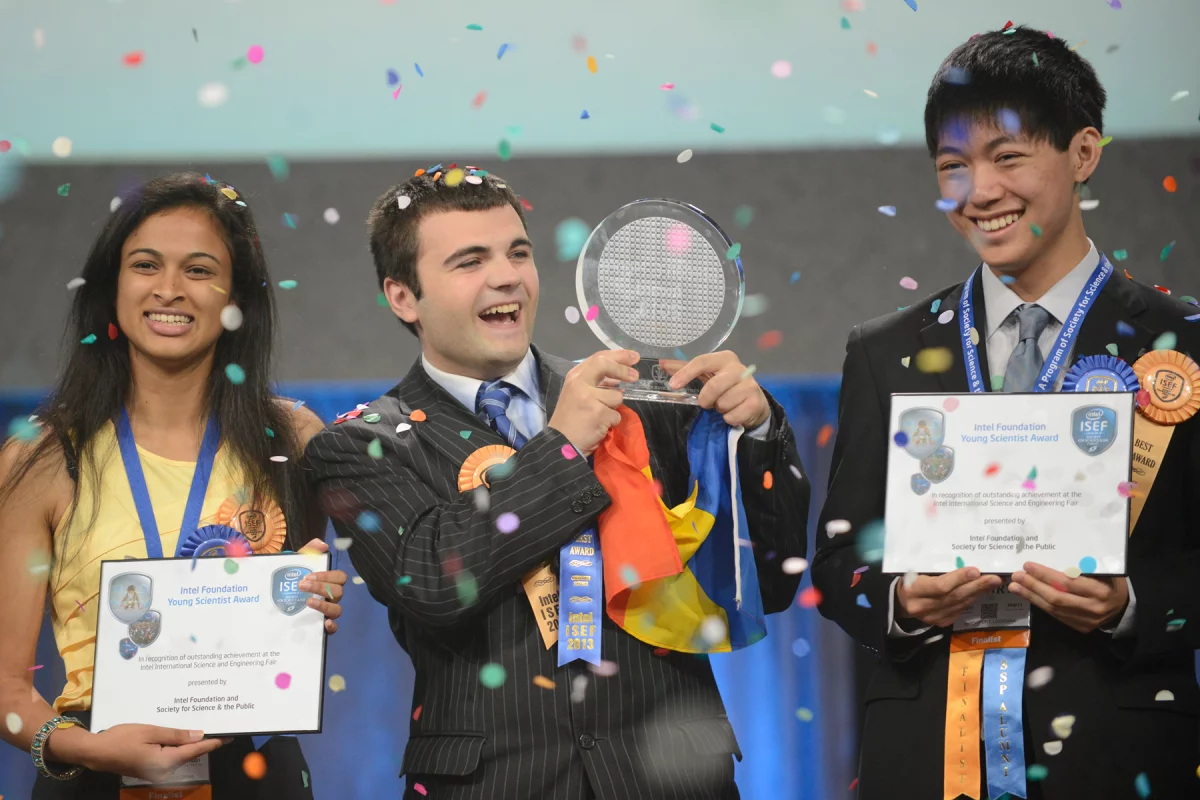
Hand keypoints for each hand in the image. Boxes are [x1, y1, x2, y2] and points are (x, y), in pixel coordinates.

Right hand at [72, 724, 229, 782]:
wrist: (95, 752)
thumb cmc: (121, 738)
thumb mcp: (150, 731)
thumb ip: (176, 735)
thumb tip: (200, 735)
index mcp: (165, 762)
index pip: (196, 750)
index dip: (214, 742)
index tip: (230, 735)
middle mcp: (164, 771)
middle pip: (190, 754)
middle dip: (204, 741)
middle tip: (218, 725)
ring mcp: (157, 772)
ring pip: (180, 755)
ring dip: (190, 743)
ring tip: (204, 726)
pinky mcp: (151, 769)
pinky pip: (170, 756)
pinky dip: (178, 746)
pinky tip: (183, 734)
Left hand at [297, 538, 347, 634]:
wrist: (274, 597)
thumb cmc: (291, 579)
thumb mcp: (297, 563)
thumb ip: (309, 550)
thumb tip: (323, 544)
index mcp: (328, 582)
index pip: (340, 577)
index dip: (327, 576)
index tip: (309, 575)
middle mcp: (331, 597)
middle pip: (338, 592)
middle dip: (321, 588)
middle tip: (301, 585)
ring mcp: (327, 612)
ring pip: (337, 610)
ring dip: (324, 605)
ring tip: (307, 602)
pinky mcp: (321, 627)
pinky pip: (334, 628)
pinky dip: (332, 626)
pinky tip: (325, 623)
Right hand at [547, 349, 637, 456]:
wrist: (560, 444)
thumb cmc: (570, 420)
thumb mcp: (577, 394)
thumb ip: (595, 383)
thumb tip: (619, 378)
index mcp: (575, 377)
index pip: (598, 358)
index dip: (618, 356)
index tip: (633, 357)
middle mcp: (580, 383)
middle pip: (606, 366)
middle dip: (623, 370)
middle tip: (635, 376)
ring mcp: (589, 398)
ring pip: (617, 395)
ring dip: (613, 407)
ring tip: (599, 416)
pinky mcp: (598, 413)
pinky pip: (616, 415)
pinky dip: (611, 422)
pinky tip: (599, 426)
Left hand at [659, 351, 769, 428]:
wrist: (754, 400)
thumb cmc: (726, 385)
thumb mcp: (708, 374)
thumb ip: (686, 369)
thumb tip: (662, 364)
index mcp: (726, 358)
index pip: (702, 361)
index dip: (686, 373)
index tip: (673, 385)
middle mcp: (740, 369)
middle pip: (713, 386)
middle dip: (706, 399)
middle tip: (707, 402)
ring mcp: (750, 386)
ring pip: (723, 403)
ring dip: (719, 409)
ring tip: (725, 404)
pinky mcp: (756, 403)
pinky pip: (732, 416)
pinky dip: (728, 418)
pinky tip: (735, 412)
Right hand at [895, 568, 1003, 627]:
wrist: (900, 601)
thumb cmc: (909, 579)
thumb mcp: (915, 569)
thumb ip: (934, 568)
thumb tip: (963, 561)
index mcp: (913, 590)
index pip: (940, 586)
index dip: (959, 579)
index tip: (975, 571)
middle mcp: (922, 606)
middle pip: (954, 596)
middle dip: (976, 586)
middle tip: (994, 578)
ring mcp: (932, 617)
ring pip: (960, 604)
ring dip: (977, 593)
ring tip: (991, 582)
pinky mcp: (940, 623)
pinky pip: (959, 610)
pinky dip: (970, 600)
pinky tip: (979, 591)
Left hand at [1009, 562, 1128, 633]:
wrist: (1123, 609)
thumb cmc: (1112, 583)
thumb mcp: (1107, 571)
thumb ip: (1087, 565)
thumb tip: (1058, 552)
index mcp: (1100, 591)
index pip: (1067, 583)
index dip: (1046, 575)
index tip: (1028, 565)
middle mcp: (1092, 608)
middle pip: (1057, 597)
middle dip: (1034, 585)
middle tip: (1016, 575)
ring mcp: (1085, 620)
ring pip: (1053, 608)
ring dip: (1032, 596)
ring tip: (1015, 586)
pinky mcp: (1079, 627)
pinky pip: (1056, 615)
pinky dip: (1040, 604)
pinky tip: (1028, 595)